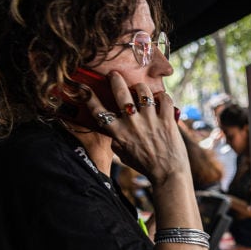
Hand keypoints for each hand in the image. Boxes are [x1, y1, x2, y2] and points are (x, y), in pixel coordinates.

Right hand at [84, 72, 188, 187]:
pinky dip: (164, 96)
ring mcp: (151, 121)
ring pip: (143, 91)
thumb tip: (111, 129)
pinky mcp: (167, 121)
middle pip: (120, 93)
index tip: (83, 86)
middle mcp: (132, 124)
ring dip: (141, 87)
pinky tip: (161, 98)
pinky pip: (165, 99)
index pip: (98, 111)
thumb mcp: (123, 155)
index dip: (88, 96)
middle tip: (114, 74)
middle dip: (115, 79)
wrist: (168, 175)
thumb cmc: (145, 165)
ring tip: (140, 88)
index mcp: (118, 133)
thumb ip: (116, 140)